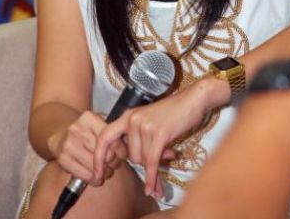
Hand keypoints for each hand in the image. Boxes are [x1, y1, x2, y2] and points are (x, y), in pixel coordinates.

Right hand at [47, 110, 126, 185]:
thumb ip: (112, 131)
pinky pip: (84, 175)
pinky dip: (94, 179)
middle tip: (115, 164)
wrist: (59, 133)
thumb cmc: (84, 131)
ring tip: (107, 171)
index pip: (112, 137)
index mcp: (89, 118)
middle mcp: (77, 129)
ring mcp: (69, 144)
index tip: (122, 154)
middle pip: (105, 153)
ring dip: (105, 172)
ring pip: (96, 166)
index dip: (120, 149)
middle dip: (113, 162)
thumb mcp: (97, 123)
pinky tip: (96, 178)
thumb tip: (129, 144)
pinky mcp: (63, 159)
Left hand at [94, 80, 213, 196]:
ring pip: (142, 160)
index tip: (97, 173)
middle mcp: (132, 119)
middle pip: (130, 156)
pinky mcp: (158, 134)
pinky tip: (153, 189)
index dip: (98, 157)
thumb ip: (138, 138)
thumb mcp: (149, 120)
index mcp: (127, 115)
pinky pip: (151, 162)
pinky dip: (152, 178)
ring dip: (155, 161)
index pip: (104, 137)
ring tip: (168, 148)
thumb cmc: (173, 111)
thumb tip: (137, 162)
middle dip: (145, 160)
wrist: (193, 100)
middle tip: (160, 153)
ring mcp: (144, 126)